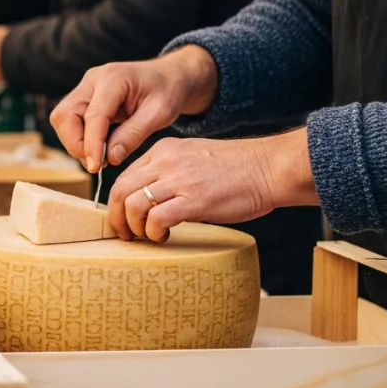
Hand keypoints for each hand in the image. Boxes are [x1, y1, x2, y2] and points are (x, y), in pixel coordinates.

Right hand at [49, 45, 218, 172]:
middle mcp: (92, 80)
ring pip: (63, 119)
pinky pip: (69, 121)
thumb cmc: (167, 91)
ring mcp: (84, 88)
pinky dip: (80, 138)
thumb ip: (134, 135)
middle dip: (76, 144)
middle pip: (66, 115)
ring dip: (76, 142)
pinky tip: (100, 147)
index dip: (91, 144)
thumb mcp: (160, 114)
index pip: (93, 116)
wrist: (167, 77)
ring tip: (101, 156)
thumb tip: (110, 158)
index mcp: (113, 78)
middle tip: (98, 164)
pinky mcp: (82, 98)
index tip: (95, 167)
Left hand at [108, 129, 318, 242]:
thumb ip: (169, 172)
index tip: (123, 218)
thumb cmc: (237, 169)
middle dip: (116, 217)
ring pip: (133, 204)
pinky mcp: (194, 200)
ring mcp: (179, 180)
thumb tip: (149, 198)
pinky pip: (157, 218)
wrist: (270, 168)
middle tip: (126, 234)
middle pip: (120, 190)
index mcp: (164, 150)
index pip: (124, 175)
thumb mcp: (193, 158)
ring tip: (148, 236)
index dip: (118, 201)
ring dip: (135, 227)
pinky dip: (154, 232)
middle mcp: (166, 161)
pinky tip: (165, 237)